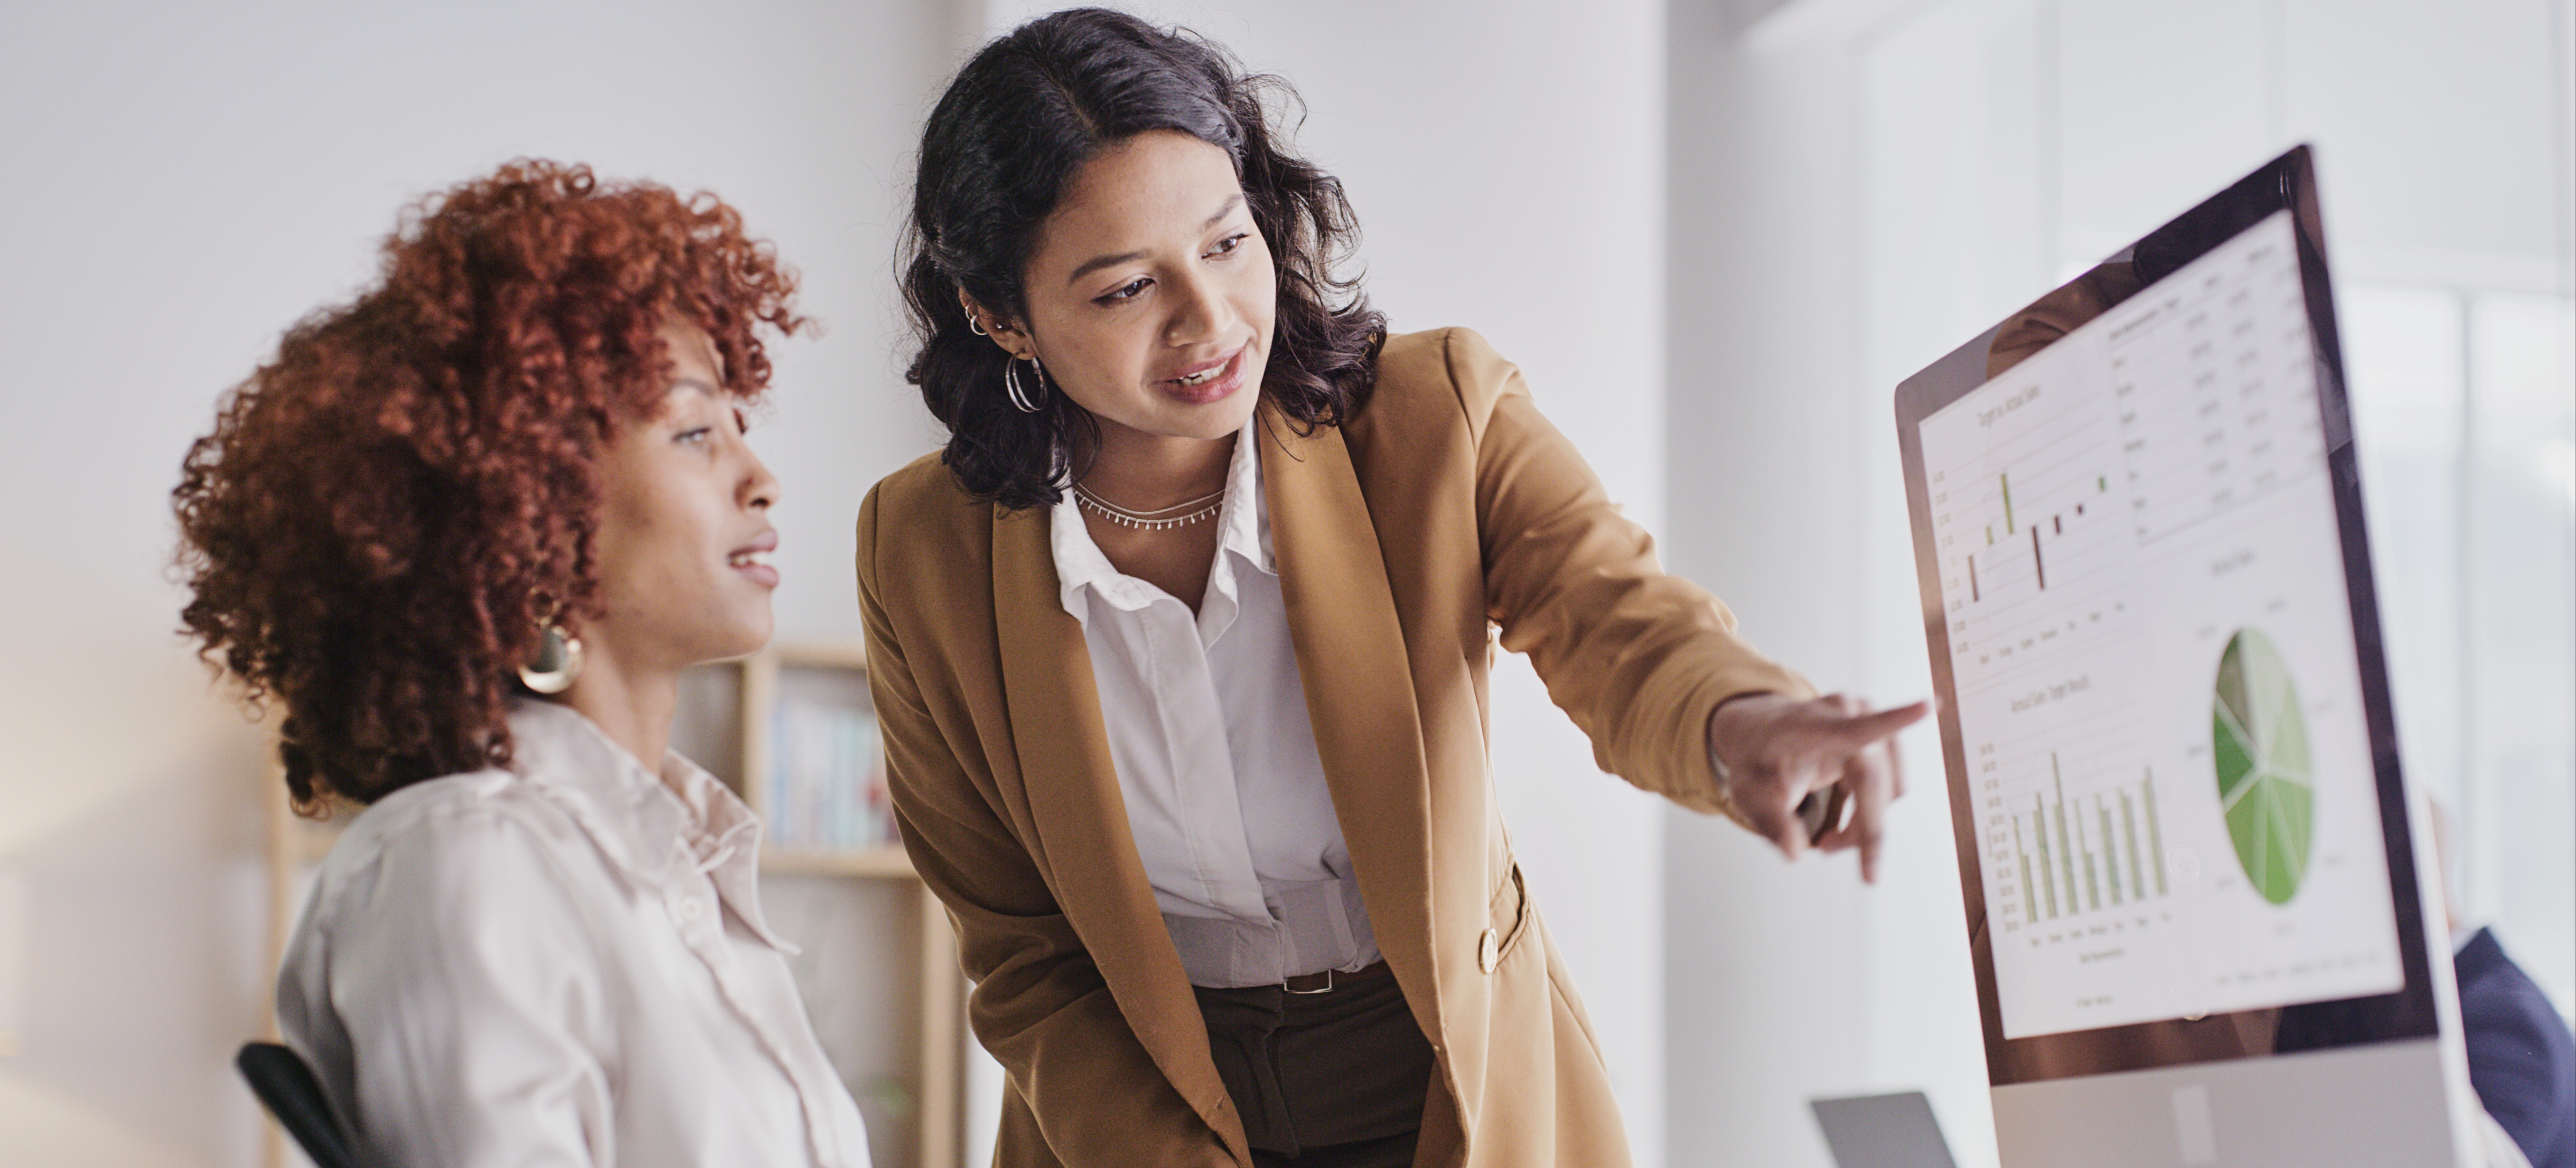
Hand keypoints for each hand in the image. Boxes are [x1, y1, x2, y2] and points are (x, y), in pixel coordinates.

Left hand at [1705, 692, 1932, 882]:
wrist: (1760, 734)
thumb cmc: (1756, 760)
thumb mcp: (1746, 793)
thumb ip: (1770, 821)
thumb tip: (1794, 851)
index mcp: (1814, 725)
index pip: (1859, 726)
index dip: (1896, 718)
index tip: (1928, 705)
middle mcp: (1848, 715)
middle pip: (1875, 782)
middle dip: (1860, 829)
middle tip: (1826, 850)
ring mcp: (1868, 721)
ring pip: (1890, 788)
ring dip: (1867, 821)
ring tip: (1830, 837)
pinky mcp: (1880, 735)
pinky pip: (1890, 785)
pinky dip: (1871, 811)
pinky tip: (1845, 821)